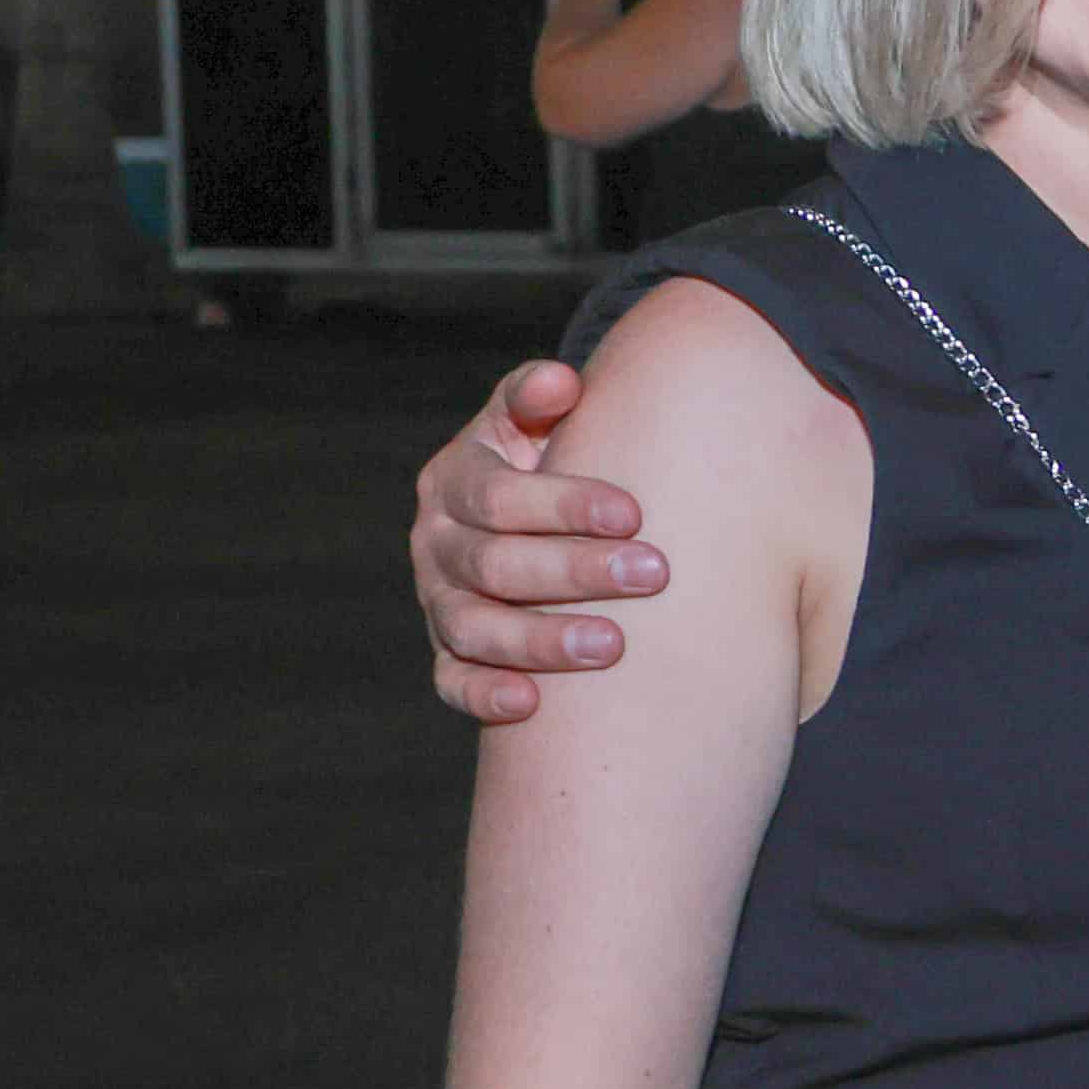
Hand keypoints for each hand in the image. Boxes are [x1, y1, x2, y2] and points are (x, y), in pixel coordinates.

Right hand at [416, 361, 658, 722]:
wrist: (527, 515)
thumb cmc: (549, 461)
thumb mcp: (536, 420)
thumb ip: (540, 397)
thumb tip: (560, 382)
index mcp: (454, 480)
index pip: (498, 497)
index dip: (563, 505)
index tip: (633, 513)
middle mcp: (435, 542)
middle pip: (494, 565)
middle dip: (575, 571)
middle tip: (653, 574)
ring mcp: (438, 601)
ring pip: (474, 629)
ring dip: (541, 640)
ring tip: (614, 646)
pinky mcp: (448, 652)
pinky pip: (453, 682)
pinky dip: (485, 696)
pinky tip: (532, 705)